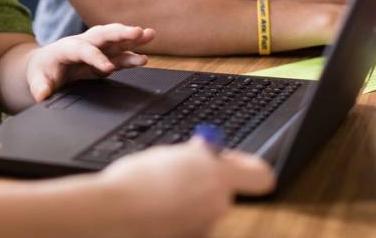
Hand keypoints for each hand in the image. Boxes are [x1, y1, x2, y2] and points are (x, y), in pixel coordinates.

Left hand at [25, 24, 154, 101]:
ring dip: (131, 38)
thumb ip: (40, 87)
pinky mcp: (103, 58)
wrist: (44, 65)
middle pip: (102, 35)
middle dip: (120, 33)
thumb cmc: (42, 71)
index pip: (82, 50)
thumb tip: (42, 94)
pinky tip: (143, 58)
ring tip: (150, 34)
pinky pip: (118, 56)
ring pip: (114, 41)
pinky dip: (131, 56)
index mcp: (66, 48)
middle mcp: (83, 44)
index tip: (108, 69)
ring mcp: (95, 49)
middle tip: (138, 32)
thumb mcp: (36, 80)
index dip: (95, 58)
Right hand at [97, 139, 274, 237]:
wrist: (114, 212)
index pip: (260, 175)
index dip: (244, 165)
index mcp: (218, 177)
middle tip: (180, 169)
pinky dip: (177, 213)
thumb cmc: (136, 182)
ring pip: (206, 206)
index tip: (226, 158)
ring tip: (158, 189)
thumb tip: (206, 150)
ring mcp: (206, 224)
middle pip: (226, 190)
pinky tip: (156, 206)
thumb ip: (194, 154)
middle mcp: (219, 204)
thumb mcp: (169, 154)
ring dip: (189, 197)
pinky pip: (191, 221)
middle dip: (207, 180)